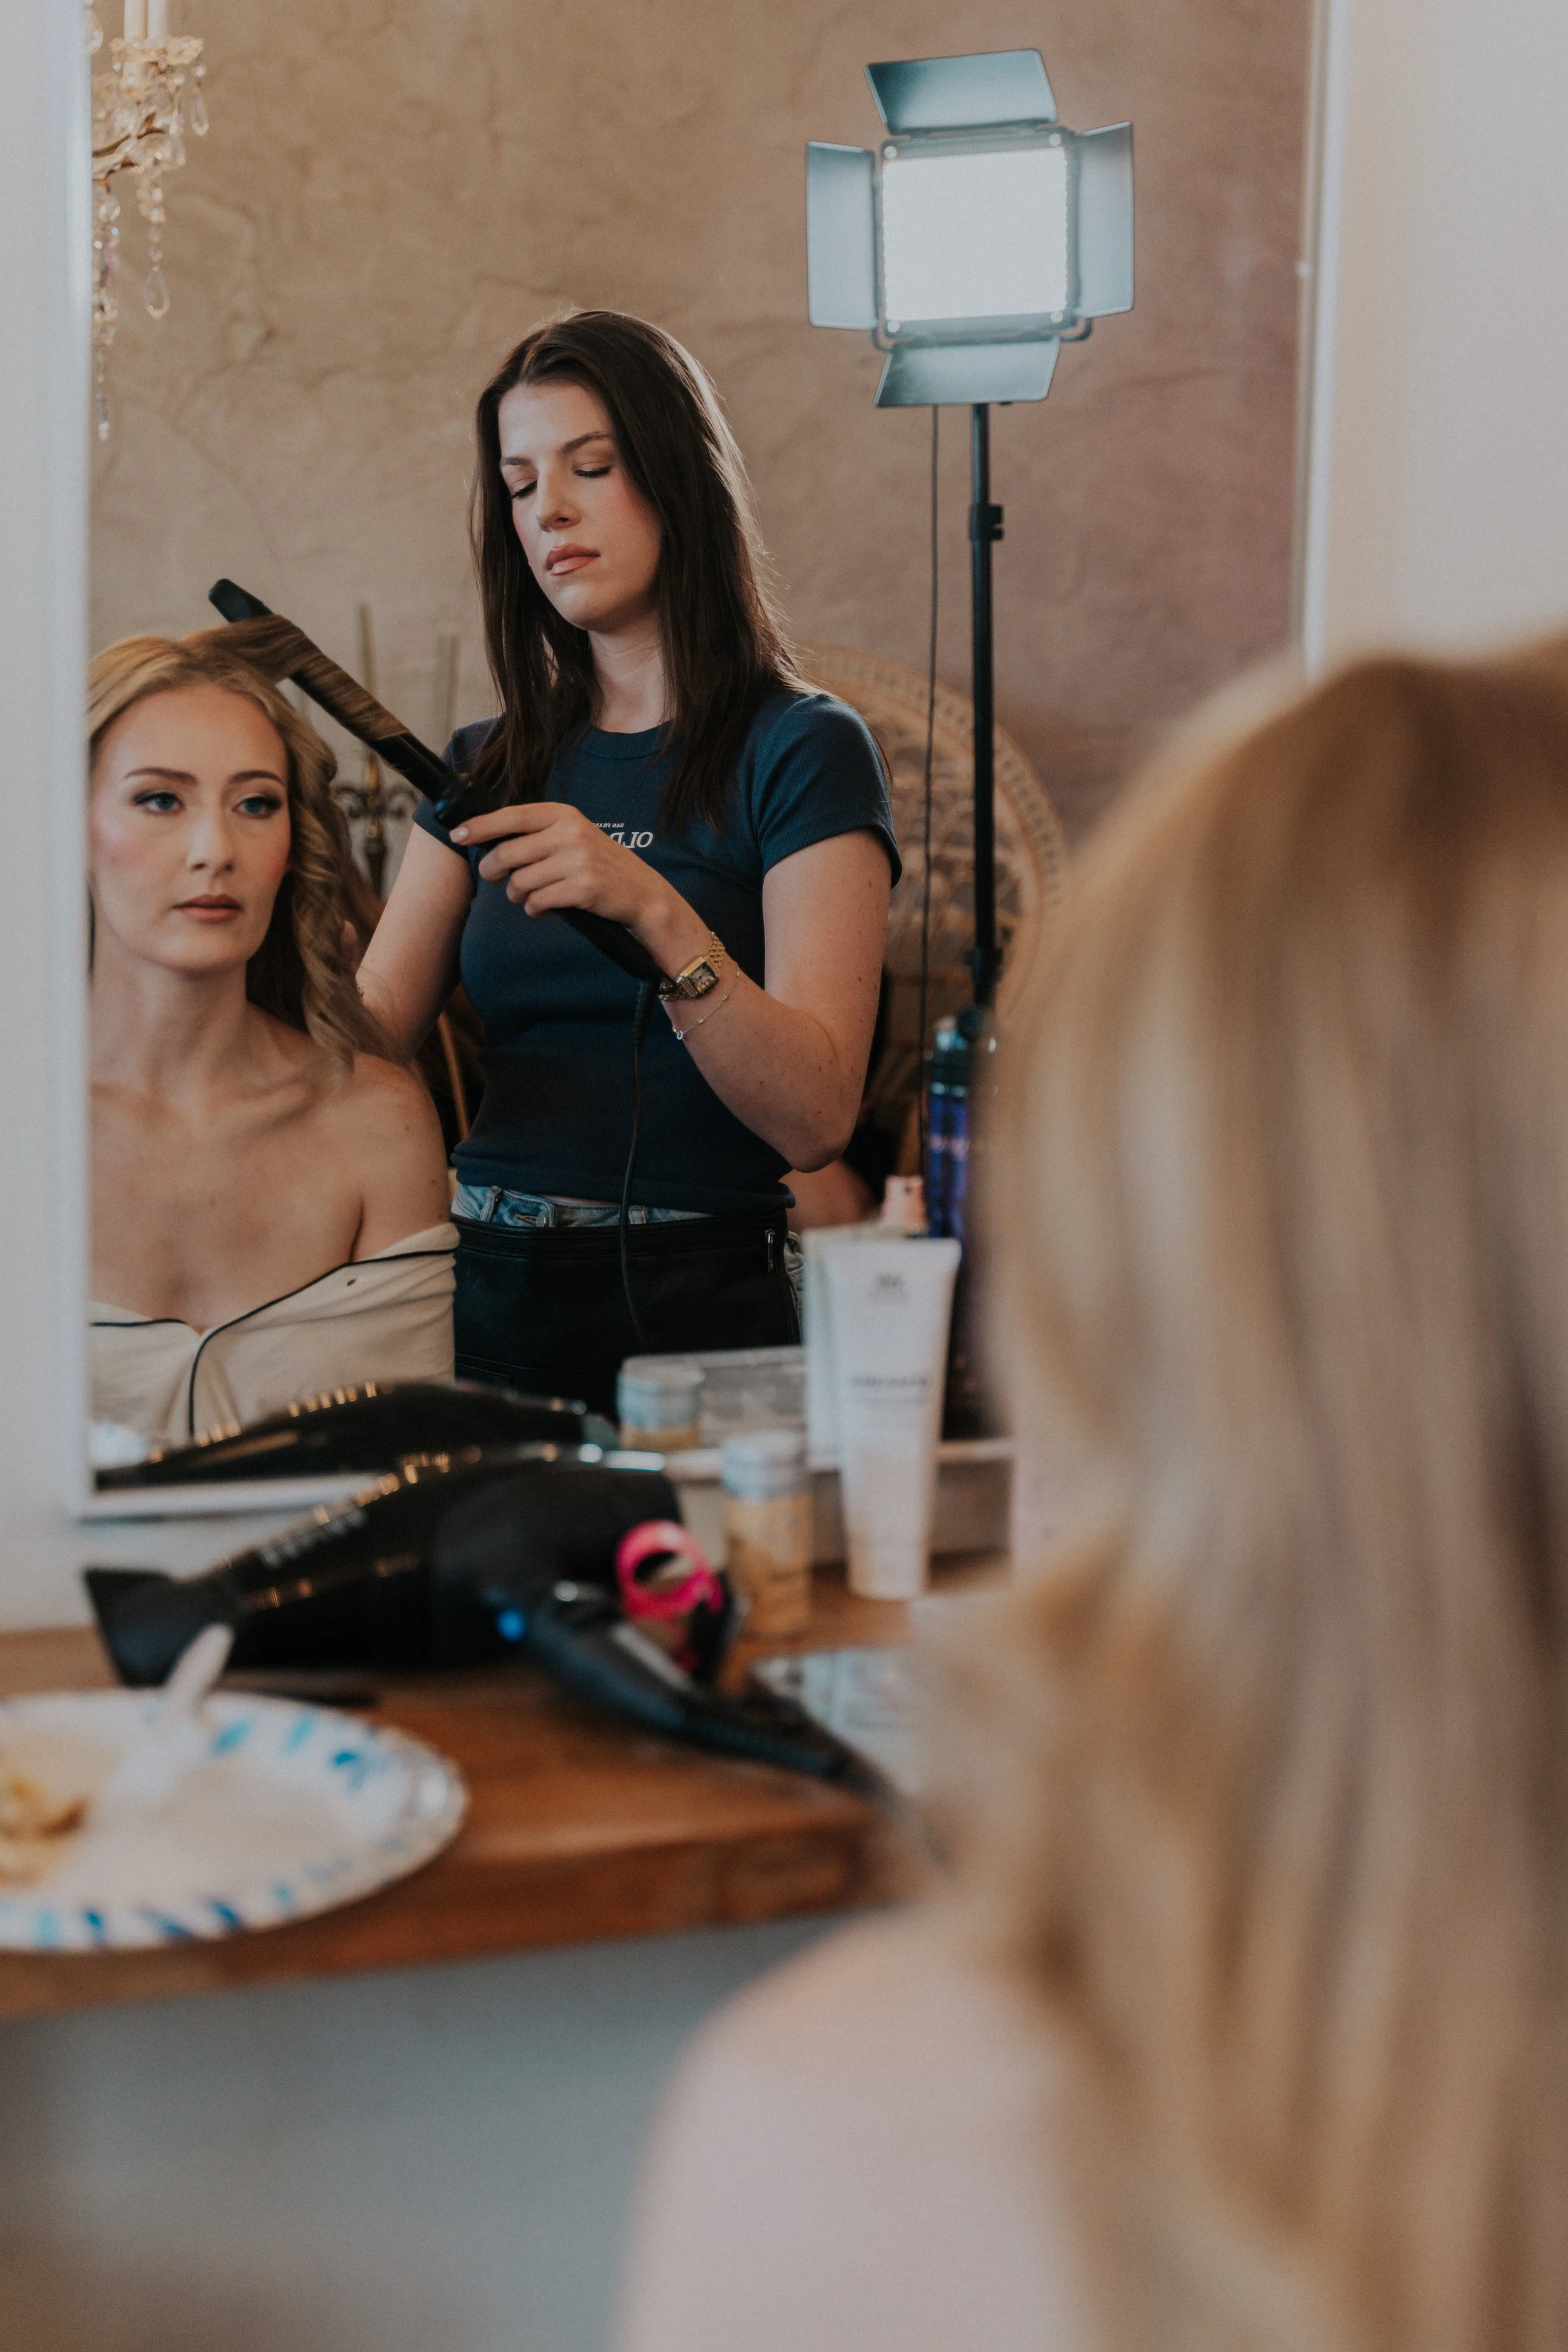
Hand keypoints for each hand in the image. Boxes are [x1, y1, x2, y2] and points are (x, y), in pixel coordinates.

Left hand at [450, 801, 660, 926]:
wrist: (642, 893)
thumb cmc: (600, 866)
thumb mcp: (573, 836)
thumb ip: (538, 834)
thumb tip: (489, 840)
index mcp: (564, 814)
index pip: (513, 816)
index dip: (481, 825)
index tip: (458, 834)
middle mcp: (570, 833)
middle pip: (508, 854)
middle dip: (493, 871)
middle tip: (496, 879)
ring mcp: (577, 861)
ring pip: (519, 882)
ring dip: (517, 895)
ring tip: (531, 897)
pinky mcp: (583, 889)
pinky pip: (537, 902)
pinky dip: (534, 910)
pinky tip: (545, 909)